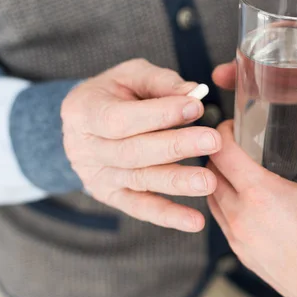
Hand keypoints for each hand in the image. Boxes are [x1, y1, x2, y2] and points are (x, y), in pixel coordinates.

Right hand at [61, 59, 220, 231]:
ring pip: (140, 181)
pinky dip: (168, 216)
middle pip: (133, 152)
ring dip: (177, 182)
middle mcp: (85, 149)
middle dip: (176, 146)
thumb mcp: (131, 75)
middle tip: (213, 141)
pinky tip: (194, 221)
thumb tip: (194, 93)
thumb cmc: (115, 92)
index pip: (120, 118)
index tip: (195, 106)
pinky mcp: (112, 196)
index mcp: (83, 111)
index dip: (158, 114)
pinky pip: (141, 208)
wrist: (88, 120)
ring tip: (209, 181)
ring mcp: (97, 176)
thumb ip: (161, 82)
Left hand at [208, 121, 296, 296]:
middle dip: (216, 153)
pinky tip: (240, 199)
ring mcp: (237, 237)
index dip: (220, 133)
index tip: (228, 126)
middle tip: (231, 144)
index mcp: (261, 193)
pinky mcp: (240, 253)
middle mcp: (241, 215)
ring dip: (216, 180)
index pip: (221, 153)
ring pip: (211, 198)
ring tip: (233, 170)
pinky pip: (220, 221)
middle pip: (209, 174)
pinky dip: (223, 203)